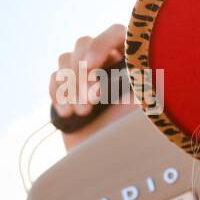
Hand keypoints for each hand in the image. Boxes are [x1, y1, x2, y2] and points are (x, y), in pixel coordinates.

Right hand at [49, 23, 142, 151]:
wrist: (113, 165)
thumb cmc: (138, 136)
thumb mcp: (146, 105)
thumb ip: (141, 77)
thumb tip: (135, 55)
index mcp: (132, 60)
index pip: (115, 33)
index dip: (101, 44)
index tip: (93, 66)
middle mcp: (110, 63)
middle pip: (84, 43)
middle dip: (83, 73)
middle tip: (91, 103)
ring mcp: (85, 75)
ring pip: (65, 58)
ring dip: (70, 85)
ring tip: (83, 113)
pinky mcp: (66, 90)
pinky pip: (54, 78)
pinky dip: (58, 93)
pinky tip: (68, 113)